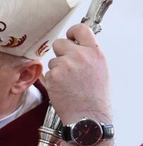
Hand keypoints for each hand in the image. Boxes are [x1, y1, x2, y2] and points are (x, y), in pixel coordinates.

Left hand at [45, 24, 112, 145]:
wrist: (87, 116)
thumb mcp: (99, 69)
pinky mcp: (53, 76)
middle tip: (66, 67)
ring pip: (52, 61)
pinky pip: (47, 74)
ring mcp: (65, 65)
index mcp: (94, 52)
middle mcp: (80, 56)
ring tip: (68, 84)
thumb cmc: (94, 97)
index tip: (69, 37)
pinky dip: (51, 81)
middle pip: (59, 43)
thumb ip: (88, 55)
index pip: (80, 29)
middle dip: (60, 53)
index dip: (72, 32)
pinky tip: (61, 89)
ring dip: (56, 70)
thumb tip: (76, 46)